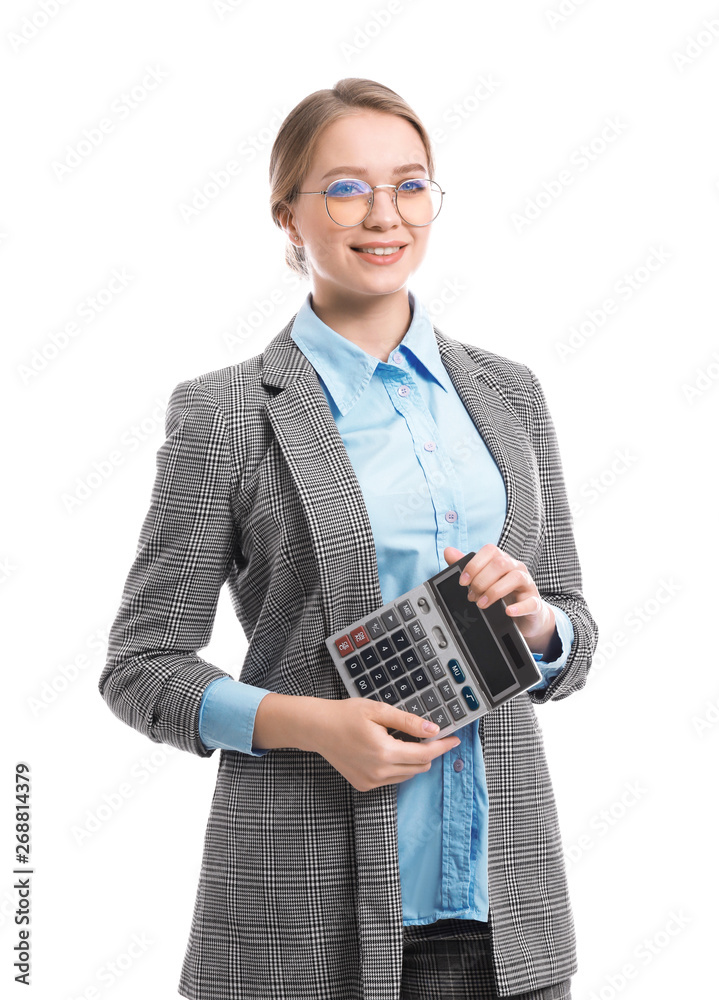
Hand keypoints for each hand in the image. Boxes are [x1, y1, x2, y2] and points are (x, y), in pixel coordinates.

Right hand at [307, 697, 460, 792]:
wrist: (318, 728)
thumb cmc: (346, 715)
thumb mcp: (378, 710)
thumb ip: (408, 722)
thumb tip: (433, 730)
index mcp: (384, 752)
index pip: (424, 754)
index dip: (442, 746)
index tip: (454, 739)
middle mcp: (379, 771)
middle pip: (419, 767)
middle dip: (428, 752)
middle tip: (428, 735)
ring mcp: (371, 781)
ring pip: (407, 775)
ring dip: (413, 760)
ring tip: (402, 740)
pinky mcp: (364, 785)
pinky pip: (392, 779)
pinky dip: (397, 767)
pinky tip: (387, 750)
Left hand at [444, 544, 556, 656]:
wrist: (526, 616)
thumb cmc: (504, 595)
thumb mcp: (484, 580)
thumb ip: (468, 567)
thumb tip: (448, 551)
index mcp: (503, 560)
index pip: (490, 551)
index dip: (474, 564)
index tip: (462, 582)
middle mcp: (516, 568)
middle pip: (500, 564)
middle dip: (481, 580)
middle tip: (471, 596)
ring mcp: (528, 584)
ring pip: (515, 577)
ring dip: (495, 591)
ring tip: (482, 604)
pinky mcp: (535, 603)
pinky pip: (531, 602)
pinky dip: (519, 607)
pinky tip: (508, 611)